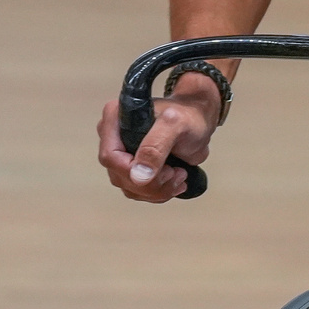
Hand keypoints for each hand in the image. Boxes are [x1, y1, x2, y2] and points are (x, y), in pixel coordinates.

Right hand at [97, 88, 216, 203]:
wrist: (198, 121)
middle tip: (176, 173)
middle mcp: (113, 137)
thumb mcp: (175, 125)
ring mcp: (122, 154)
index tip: (163, 170)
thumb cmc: (188, 116)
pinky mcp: (133, 167)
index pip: (110, 156)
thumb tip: (139, 175)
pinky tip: (174, 182)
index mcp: (115, 118)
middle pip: (119, 175)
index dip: (133, 170)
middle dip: (151, 183)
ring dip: (157, 190)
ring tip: (180, 175)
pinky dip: (157, 193)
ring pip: (129, 187)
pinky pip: (137, 191)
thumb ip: (156, 146)